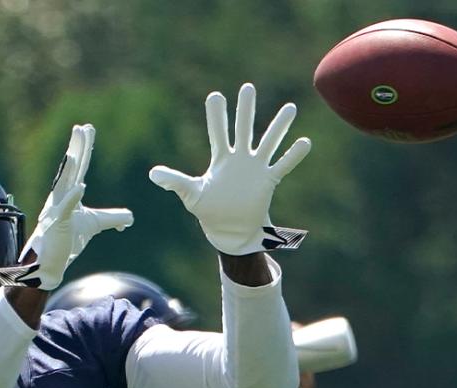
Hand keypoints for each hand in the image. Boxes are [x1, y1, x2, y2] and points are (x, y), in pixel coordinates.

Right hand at [4, 124, 132, 290]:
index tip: (87, 129)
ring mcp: (56, 210)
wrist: (50, 263)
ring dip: (70, 169)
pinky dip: (73, 199)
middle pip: (71, 169)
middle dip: (76, 149)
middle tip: (81, 128)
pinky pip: (66, 210)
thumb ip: (112, 218)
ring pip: (64, 185)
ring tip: (75, 154)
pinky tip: (81, 188)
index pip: (79, 168)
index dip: (84, 149)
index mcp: (69, 194)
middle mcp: (60, 198)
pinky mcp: (57, 225)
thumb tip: (130, 217)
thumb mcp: (94, 226)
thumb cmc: (67, 240)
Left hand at [149, 83, 310, 255]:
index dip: (216, 116)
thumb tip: (151, 174)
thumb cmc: (209, 211)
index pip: (218, 132)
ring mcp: (256, 168)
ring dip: (279, 126)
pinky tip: (305, 142)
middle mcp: (240, 159)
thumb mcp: (191, 194)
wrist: (230, 230)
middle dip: (246, 110)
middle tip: (248, 88)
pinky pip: (283, 165)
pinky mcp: (269, 181)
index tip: (215, 96)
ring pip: (268, 142)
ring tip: (290, 108)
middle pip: (243, 129)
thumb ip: (175, 181)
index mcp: (220, 159)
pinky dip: (293, 155)